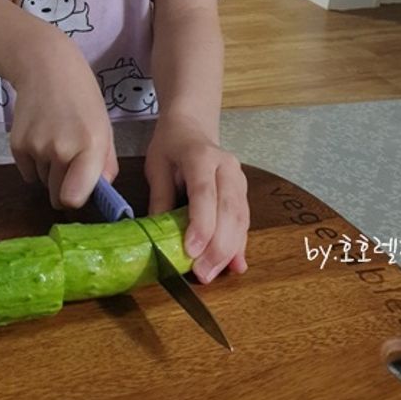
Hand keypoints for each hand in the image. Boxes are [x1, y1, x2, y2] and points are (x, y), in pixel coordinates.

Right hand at [9, 34, 117, 210]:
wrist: (46, 67)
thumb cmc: (82, 99)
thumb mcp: (104, 128)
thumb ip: (106, 165)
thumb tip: (101, 194)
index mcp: (89, 146)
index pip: (74, 198)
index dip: (77, 199)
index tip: (80, 191)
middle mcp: (60, 149)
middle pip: (58, 196)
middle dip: (64, 186)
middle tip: (70, 161)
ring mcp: (35, 147)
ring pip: (43, 182)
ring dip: (50, 171)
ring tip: (56, 139)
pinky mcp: (16, 145)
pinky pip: (27, 173)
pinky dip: (34, 163)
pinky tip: (41, 136)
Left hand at [144, 117, 249, 283]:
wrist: (193, 125)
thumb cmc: (171, 144)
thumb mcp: (157, 166)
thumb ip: (160, 198)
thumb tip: (156, 237)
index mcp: (201, 156)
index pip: (204, 193)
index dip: (200, 225)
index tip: (190, 251)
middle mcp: (227, 167)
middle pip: (228, 210)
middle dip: (217, 246)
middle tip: (202, 273)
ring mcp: (239, 179)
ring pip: (240, 219)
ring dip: (229, 250)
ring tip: (212, 274)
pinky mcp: (243, 192)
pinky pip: (244, 221)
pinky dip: (239, 245)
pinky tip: (235, 265)